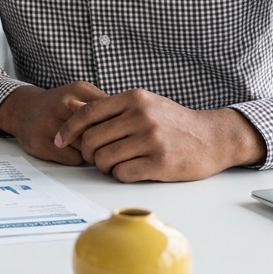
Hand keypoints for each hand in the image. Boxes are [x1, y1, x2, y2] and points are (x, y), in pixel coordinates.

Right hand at [0, 82, 107, 164]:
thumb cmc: (60, 104)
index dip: (115, 126)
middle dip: (103, 141)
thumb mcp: (82, 94)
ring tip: (84, 145)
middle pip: (99, 132)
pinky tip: (71, 150)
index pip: (110, 114)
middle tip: (102, 142)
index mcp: (78, 91)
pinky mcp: (40, 143)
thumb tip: (129, 123)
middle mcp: (62, 105)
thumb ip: (105, 105)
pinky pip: (73, 159)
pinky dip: (77, 158)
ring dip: (91, 151)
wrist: (23, 109)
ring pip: (87, 148)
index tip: (116, 131)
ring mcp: (49, 124)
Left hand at [54, 89, 266, 181]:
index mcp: (134, 98)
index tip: (59, 139)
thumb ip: (109, 107)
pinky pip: (122, 173)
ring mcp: (151, 139)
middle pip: (92, 139)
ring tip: (116, 163)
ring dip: (104, 166)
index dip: (69, 128)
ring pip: (104, 159)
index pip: (88, 113)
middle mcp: (141, 116)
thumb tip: (71, 105)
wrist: (212, 138)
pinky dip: (120, 175)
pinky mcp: (160, 162)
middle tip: (97, 156)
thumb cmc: (173, 122)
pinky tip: (130, 169)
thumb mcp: (143, 104)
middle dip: (88, 152)